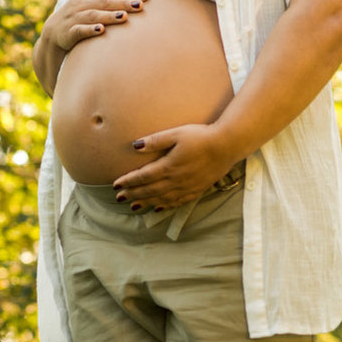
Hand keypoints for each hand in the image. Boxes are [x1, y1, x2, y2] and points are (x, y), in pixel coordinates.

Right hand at [44, 0, 147, 53]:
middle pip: (104, 1)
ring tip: (124, 17)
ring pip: (93, 14)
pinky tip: (101, 30)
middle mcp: (81, 3)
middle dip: (122, 3)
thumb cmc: (79, 15)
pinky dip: (90, 29)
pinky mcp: (69, 32)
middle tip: (140, 5)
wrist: (53, 33)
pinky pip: (80, 30)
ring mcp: (74, 17)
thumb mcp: (93, 1)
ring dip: (109, 16)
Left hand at [113, 124, 238, 210]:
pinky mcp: (196, 190)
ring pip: (161, 199)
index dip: (128, 181)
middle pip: (149, 190)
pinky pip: (176, 202)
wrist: (226, 146)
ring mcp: (186, 188)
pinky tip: (158, 208)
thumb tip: (135, 146)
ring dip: (145, 203)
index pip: (142, 177)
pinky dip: (165, 206)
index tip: (116, 185)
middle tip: (119, 198)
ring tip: (133, 207)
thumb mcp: (176, 133)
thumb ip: (155, 141)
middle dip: (132, 194)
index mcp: (168, 166)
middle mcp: (175, 180)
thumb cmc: (201, 136)